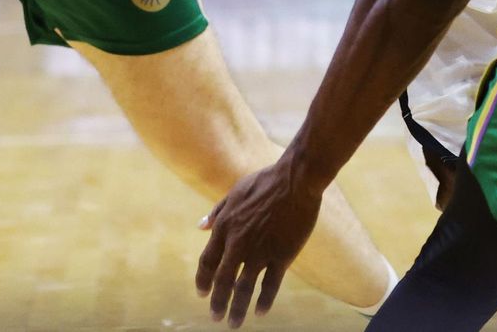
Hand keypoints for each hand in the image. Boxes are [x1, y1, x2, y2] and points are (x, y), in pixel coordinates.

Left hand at [196, 161, 322, 326]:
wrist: (295, 179)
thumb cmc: (265, 182)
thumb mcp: (235, 192)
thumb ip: (218, 211)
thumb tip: (201, 225)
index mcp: (225, 227)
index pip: (208, 261)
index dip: (203, 280)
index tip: (202, 293)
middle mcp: (238, 243)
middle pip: (222, 280)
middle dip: (218, 302)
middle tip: (215, 317)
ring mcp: (260, 251)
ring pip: (243, 288)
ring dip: (237, 308)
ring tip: (233, 324)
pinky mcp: (281, 255)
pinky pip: (270, 284)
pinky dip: (264, 300)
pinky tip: (260, 312)